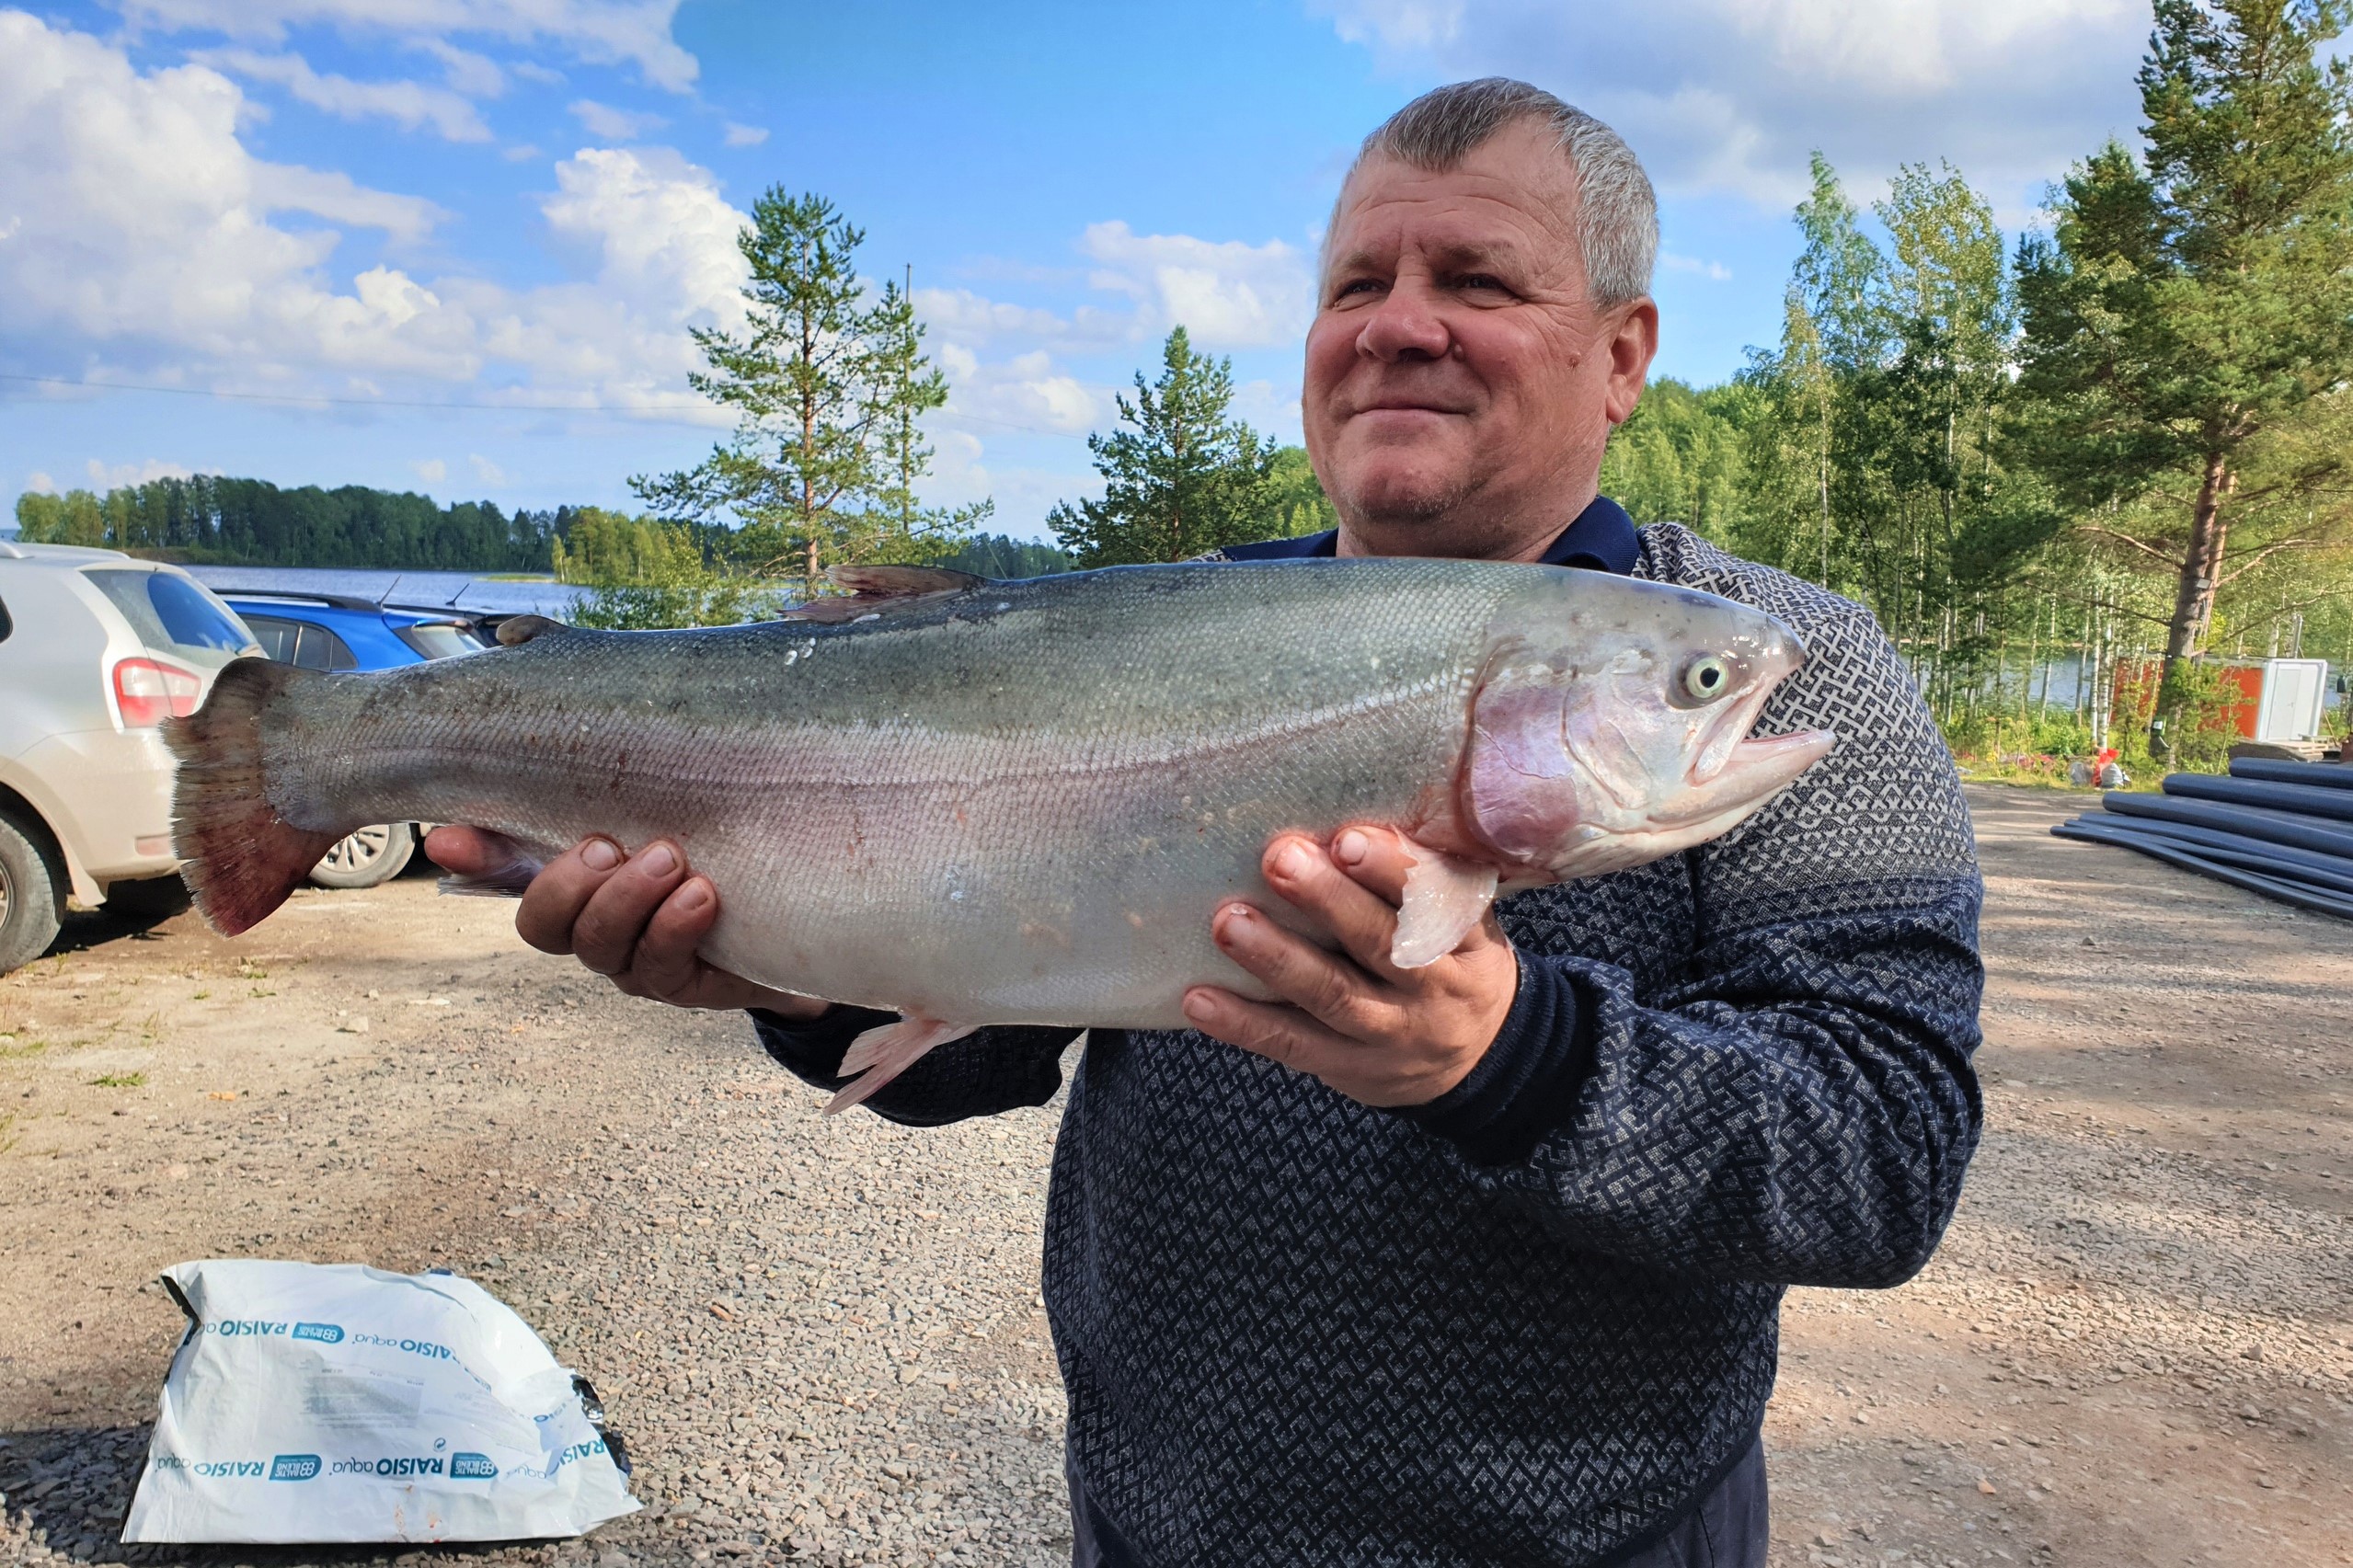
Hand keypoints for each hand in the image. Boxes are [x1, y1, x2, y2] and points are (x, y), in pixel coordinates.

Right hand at [422, 827, 828, 1019]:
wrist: (799, 913)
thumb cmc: (717, 856)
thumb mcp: (665, 818)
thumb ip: (601, 801)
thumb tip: (498, 789)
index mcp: (579, 889)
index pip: (507, 877)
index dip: (475, 858)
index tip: (445, 839)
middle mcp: (596, 932)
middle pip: (543, 926)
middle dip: (568, 883)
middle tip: (609, 844)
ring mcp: (635, 964)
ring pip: (600, 946)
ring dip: (628, 899)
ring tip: (669, 858)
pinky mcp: (683, 985)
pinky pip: (662, 964)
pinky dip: (676, 925)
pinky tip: (701, 894)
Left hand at [1180, 826, 1518, 1106]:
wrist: (1477, 1061)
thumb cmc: (1451, 962)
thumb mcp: (1462, 922)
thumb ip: (1418, 879)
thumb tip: (1339, 823)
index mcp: (1467, 943)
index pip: (1438, 903)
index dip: (1393, 871)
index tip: (1346, 839)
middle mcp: (1436, 991)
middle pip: (1383, 945)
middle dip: (1328, 901)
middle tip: (1279, 860)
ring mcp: (1392, 1035)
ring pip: (1333, 997)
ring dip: (1276, 958)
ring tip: (1229, 923)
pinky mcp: (1351, 1069)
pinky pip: (1294, 1046)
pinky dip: (1245, 1024)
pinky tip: (1200, 999)